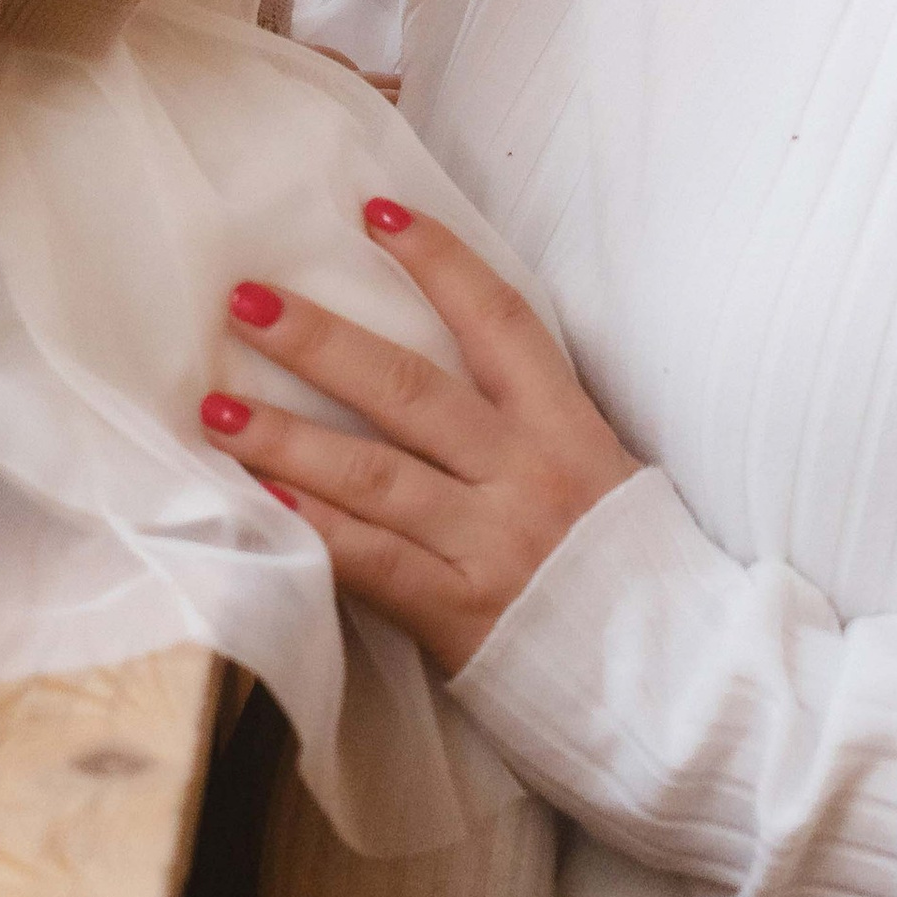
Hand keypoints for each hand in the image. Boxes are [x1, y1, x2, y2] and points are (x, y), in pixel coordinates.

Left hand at [198, 202, 635, 675]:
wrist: (682, 685)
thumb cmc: (634, 576)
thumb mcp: (602, 474)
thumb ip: (530, 429)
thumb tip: (445, 378)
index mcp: (564, 425)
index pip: (496, 319)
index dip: (437, 260)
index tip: (375, 211)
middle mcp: (524, 471)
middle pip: (409, 388)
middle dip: (320, 340)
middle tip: (245, 299)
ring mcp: (491, 541)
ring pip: (374, 472)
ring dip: (285, 437)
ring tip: (214, 407)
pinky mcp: (463, 614)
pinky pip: (375, 561)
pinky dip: (316, 529)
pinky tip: (261, 503)